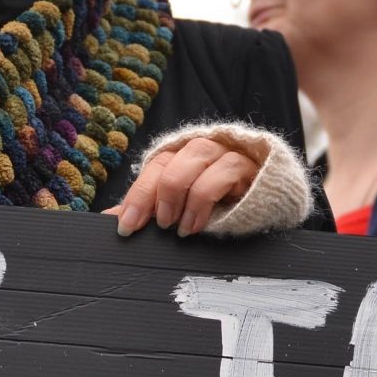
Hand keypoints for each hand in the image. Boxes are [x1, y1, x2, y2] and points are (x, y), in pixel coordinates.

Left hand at [114, 137, 261, 237]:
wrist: (266, 207)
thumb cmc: (217, 208)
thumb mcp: (178, 211)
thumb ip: (148, 210)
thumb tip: (110, 218)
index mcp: (181, 157)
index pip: (154, 166)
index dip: (137, 195)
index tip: (126, 227)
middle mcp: (201, 148)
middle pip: (172, 159)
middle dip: (159, 193)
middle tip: (159, 224)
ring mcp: (226, 152)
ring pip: (198, 156)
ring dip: (183, 194)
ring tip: (179, 228)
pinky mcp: (249, 166)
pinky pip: (225, 170)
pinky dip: (205, 198)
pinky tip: (198, 225)